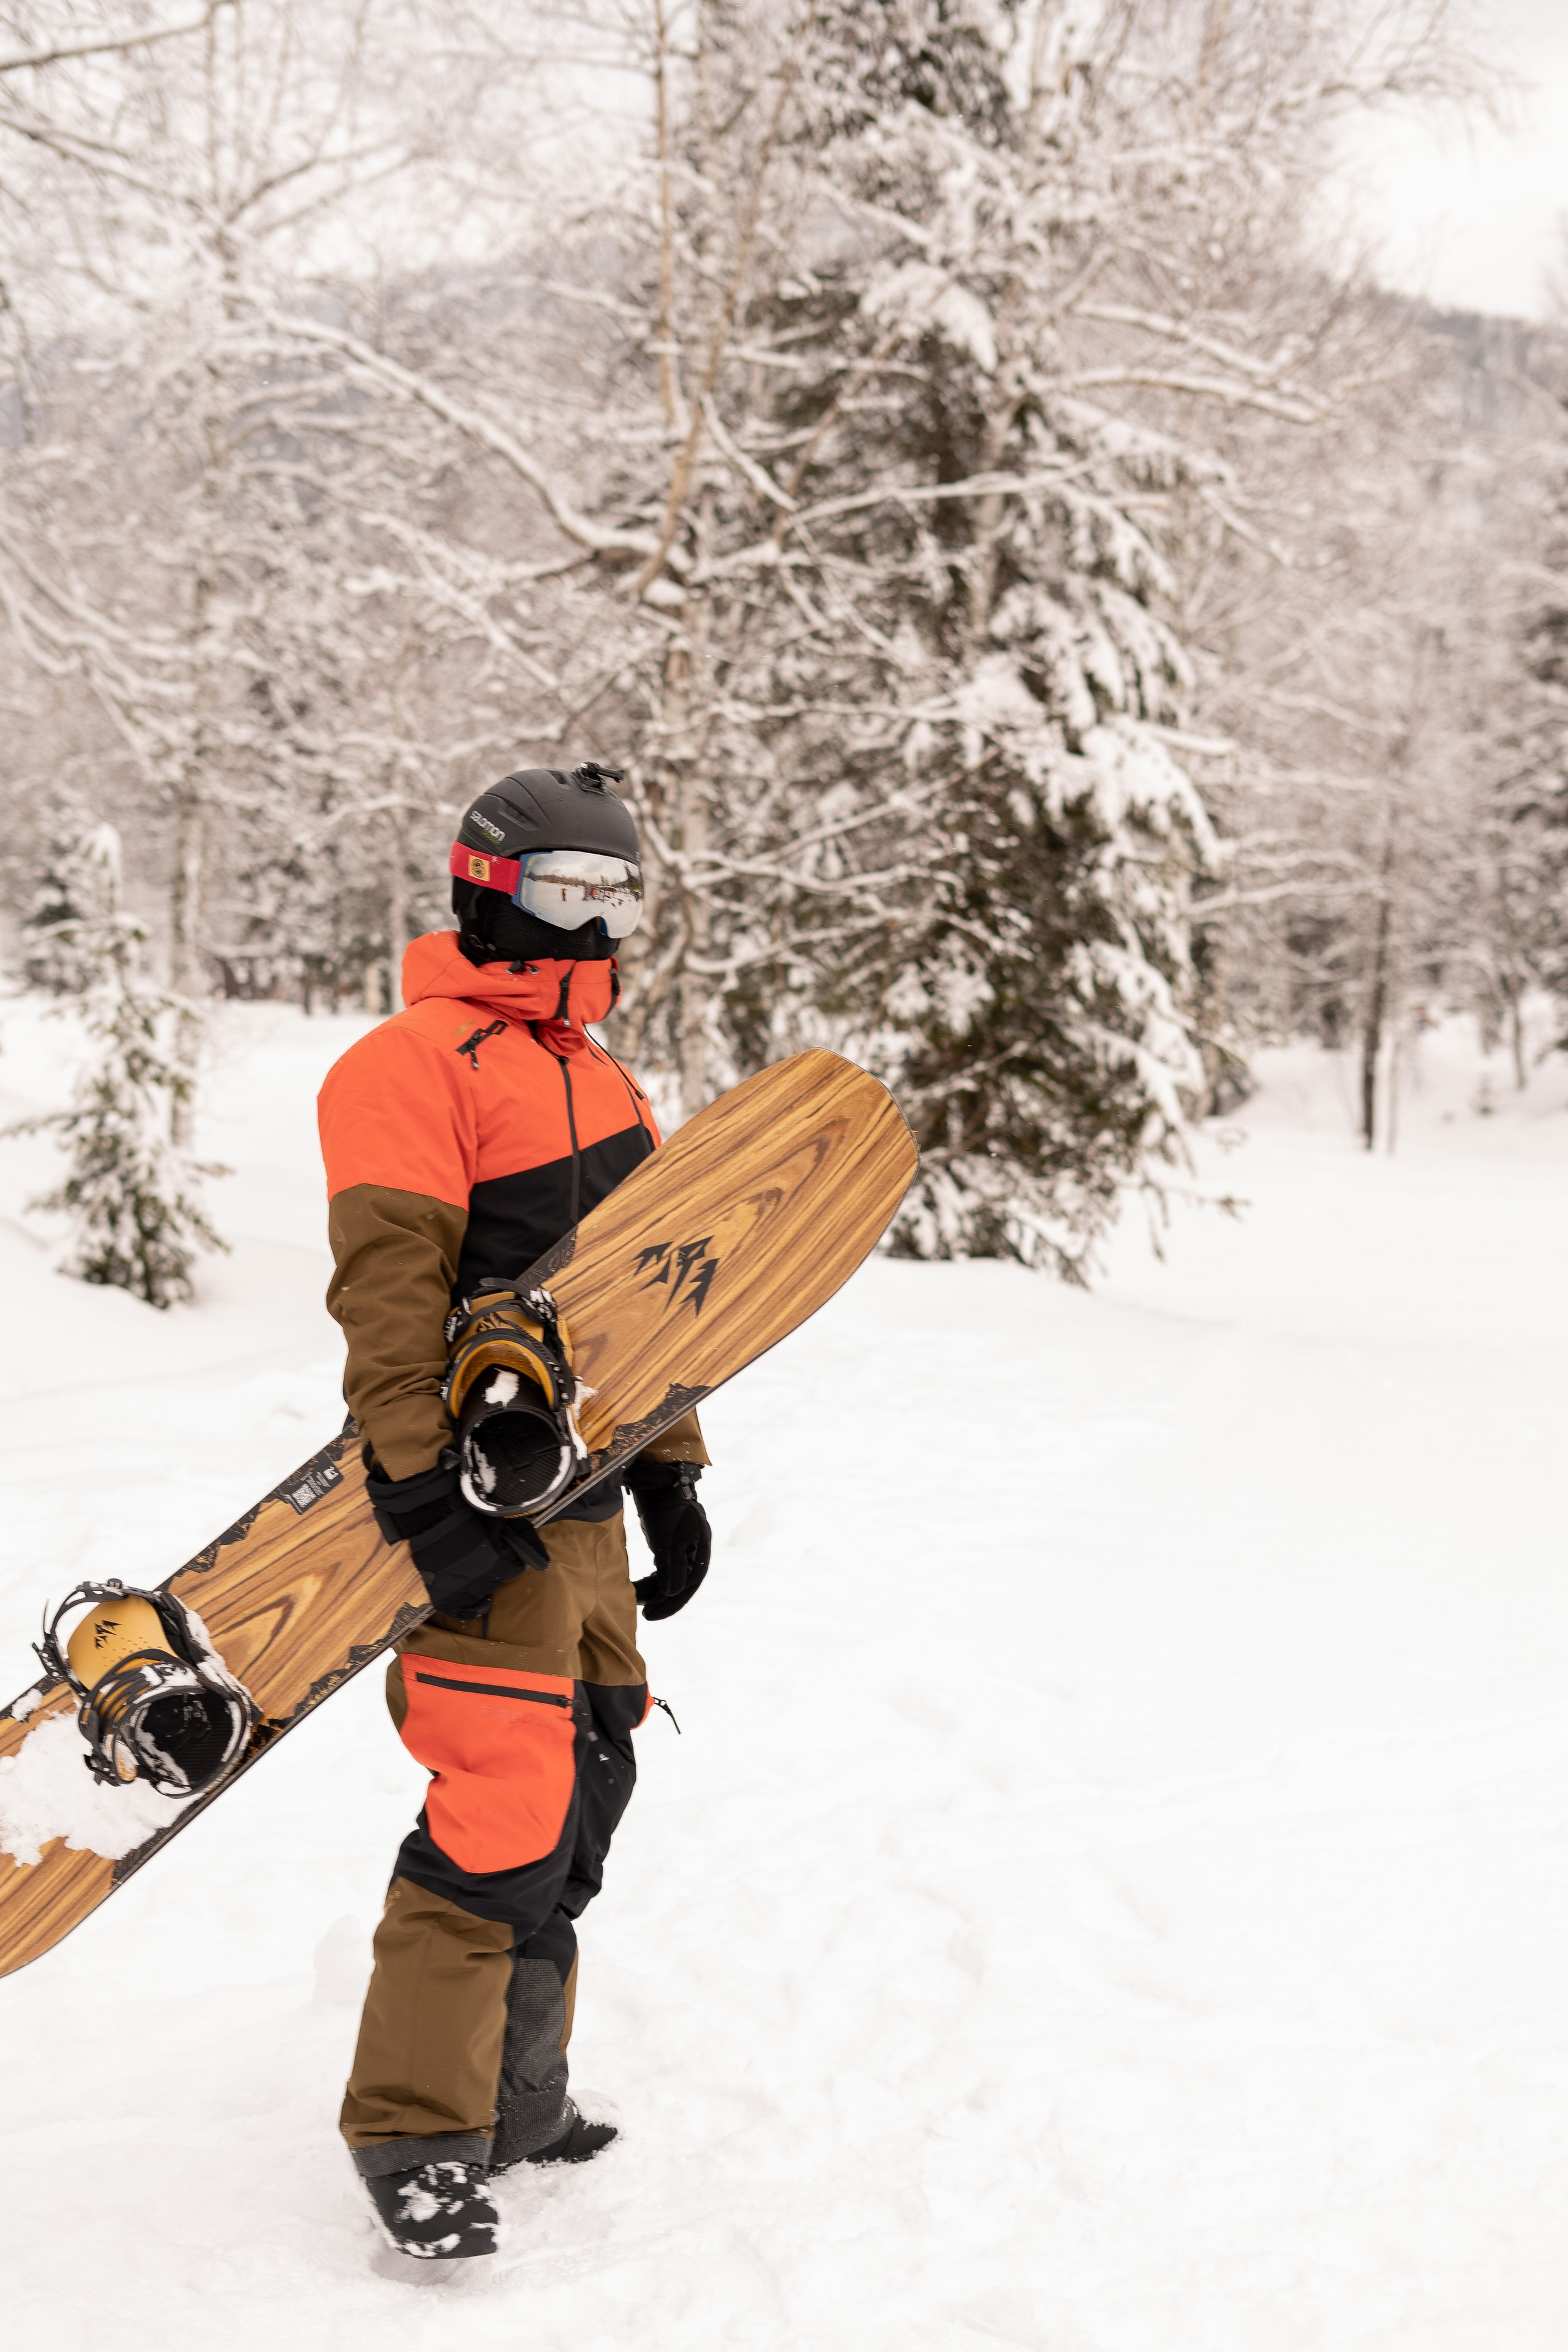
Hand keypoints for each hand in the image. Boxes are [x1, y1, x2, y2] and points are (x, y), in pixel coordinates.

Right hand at [365, 1449, 547, 1616]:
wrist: (432, 1516)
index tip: (508, 1550)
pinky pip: (458, 1610)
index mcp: (498, 1563)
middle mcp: (481, 1581)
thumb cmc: (467, 1513)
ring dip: (483, 1583)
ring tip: (479, 1572)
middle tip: (489, 1554)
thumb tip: (537, 1554)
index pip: (515, 1568)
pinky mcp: (442, 1593)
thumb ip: (519, 1537)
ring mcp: (461, 1589)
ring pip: (480, 1593)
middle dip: (497, 1568)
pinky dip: (469, 1610)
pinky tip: (479, 1606)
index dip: (513, 1557)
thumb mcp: (499, 1521)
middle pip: (498, 1580)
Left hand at [625, 1461, 710, 1620]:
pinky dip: (652, 1580)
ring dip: (655, 1591)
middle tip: (645, 1615)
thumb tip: (672, 1594)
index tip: (651, 1615)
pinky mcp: (670, 1544)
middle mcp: (694, 1554)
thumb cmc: (668, 1511)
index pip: (687, 1586)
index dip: (671, 1604)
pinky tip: (640, 1586)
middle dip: (663, 1601)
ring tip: (637, 1601)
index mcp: (699, 1553)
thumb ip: (671, 1567)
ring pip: (670, 1578)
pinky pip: (663, 1570)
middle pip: (680, 1586)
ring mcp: (683, 1549)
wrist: (663, 1484)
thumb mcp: (670, 1540)